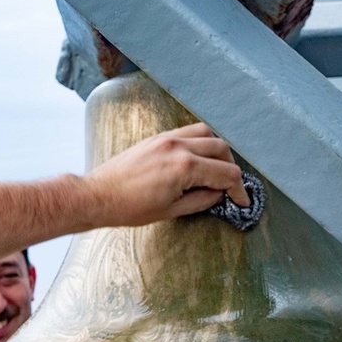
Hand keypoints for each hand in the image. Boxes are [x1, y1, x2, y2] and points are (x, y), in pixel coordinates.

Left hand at [83, 122, 247, 226]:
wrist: (99, 195)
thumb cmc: (131, 208)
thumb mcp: (171, 210)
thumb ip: (201, 200)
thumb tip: (219, 195)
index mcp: (185, 167)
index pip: (226, 173)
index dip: (239, 189)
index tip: (242, 201)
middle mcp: (179, 147)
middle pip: (222, 149)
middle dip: (231, 168)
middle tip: (230, 186)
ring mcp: (167, 138)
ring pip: (207, 133)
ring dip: (217, 150)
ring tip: (215, 169)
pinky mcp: (158, 137)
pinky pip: (188, 131)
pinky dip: (200, 141)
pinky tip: (197, 158)